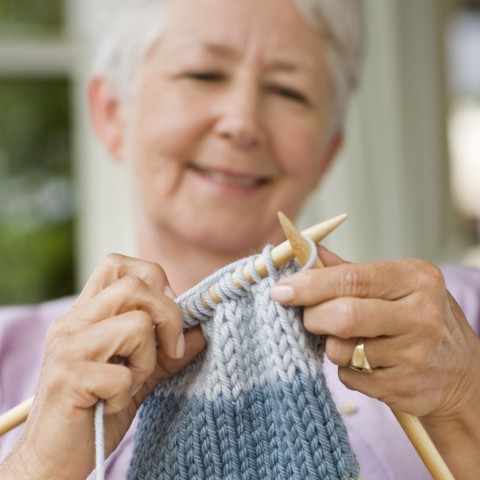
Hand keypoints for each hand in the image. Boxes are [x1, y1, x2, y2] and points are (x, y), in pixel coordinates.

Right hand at [2, 254, 205, 479]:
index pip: (119, 264)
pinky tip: (112, 403)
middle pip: (135, 285)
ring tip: (131, 381)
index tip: (166, 317)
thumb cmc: (97, 411)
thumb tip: (202, 331)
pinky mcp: (68, 378)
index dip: (154, 281)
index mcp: (87, 314)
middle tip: (170, 351)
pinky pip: (124, 372)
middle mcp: (73, 322)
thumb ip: (167, 350)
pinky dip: (129, 391)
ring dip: (147, 359)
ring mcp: (68, 347)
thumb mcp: (140, 374)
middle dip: (169, 316)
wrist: (53, 460)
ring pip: (136, 324)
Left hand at [271, 246, 479, 476]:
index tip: (281, 290)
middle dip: (313, 317)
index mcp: (416, 279)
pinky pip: (349, 377)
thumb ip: (349, 270)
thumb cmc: (417, 318)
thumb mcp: (397, 285)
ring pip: (341, 350)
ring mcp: (415, 356)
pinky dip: (346, 369)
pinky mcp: (404, 389)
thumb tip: (305, 250)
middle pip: (343, 316)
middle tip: (309, 317)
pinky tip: (366, 362)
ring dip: (332, 345)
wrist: (460, 372)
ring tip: (351, 340)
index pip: (352, 279)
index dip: (310, 285)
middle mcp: (421, 316)